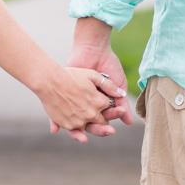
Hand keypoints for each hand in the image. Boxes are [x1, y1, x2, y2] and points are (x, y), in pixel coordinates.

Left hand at [48, 22, 134, 139]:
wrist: (93, 50)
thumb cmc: (109, 66)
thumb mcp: (118, 85)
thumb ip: (122, 105)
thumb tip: (129, 123)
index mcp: (100, 103)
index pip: (103, 119)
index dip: (108, 122)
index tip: (112, 125)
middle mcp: (87, 104)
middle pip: (90, 122)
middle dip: (97, 128)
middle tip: (104, 131)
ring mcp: (75, 101)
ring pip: (74, 120)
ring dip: (78, 129)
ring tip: (83, 134)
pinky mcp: (63, 95)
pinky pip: (57, 113)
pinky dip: (55, 121)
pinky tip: (56, 128)